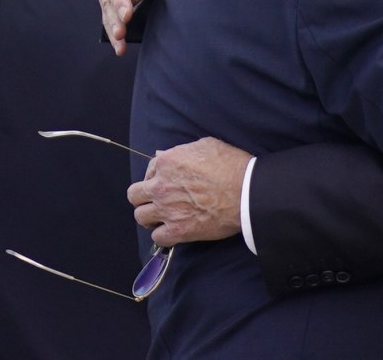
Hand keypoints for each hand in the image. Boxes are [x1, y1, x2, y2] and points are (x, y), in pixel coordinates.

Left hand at [127, 137, 250, 246]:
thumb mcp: (207, 146)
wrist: (247, 192)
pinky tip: (174, 230)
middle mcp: (161, 186)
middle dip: (144, 196)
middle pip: (134, 195)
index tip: (168, 181)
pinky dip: (164, 235)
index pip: (148, 170)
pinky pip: (157, 237)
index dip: (157, 176)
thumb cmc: (232, 165)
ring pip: (140, 217)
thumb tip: (164, 156)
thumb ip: (182, 151)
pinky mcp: (178, 230)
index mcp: (167, 162)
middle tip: (159, 199)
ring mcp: (167, 210)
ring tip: (164, 216)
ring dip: (151, 216)